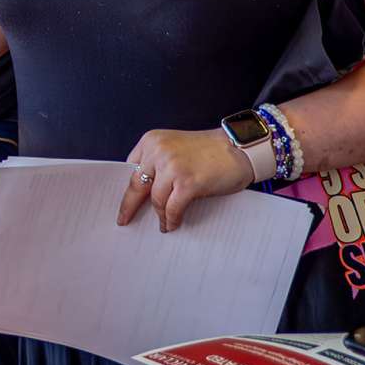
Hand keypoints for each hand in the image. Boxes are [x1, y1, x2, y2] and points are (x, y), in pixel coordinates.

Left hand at [117, 128, 252, 232]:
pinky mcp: (187, 183)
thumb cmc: (211, 150)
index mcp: (151, 140)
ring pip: (155, 199)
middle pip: (136, 184)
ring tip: (162, 224)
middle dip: (129, 206)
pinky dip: (171, 219)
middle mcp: (158, 151)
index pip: (131, 167)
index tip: (124, 200)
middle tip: (124, 219)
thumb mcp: (176, 147)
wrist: (240, 148)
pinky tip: (172, 224)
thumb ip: (159, 162)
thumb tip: (145, 192)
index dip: (128, 187)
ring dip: (158, 215)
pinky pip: (172, 208)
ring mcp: (172, 167)